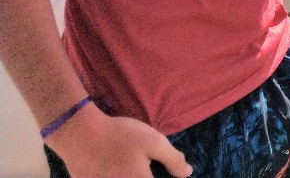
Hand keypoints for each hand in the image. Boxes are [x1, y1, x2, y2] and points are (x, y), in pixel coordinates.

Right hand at [47, 105, 191, 177]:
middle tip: (146, 167)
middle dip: (146, 176)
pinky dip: (115, 176)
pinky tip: (116, 170)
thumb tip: (187, 173)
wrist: (80, 137)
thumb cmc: (121, 137)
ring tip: (131, 167)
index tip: (164, 172)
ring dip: (132, 176)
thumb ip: (173, 159)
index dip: (168, 177)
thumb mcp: (153, 142)